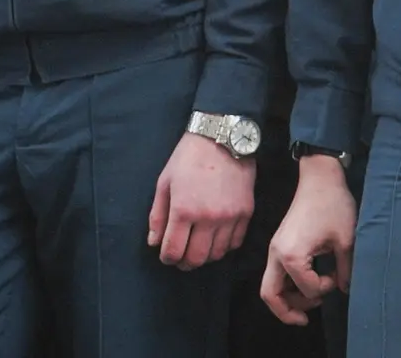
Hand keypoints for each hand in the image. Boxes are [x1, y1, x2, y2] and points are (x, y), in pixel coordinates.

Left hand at [148, 131, 255, 269]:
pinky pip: (236, 241)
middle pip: (196, 258)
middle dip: (185, 262)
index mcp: (184, 210)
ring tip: (199, 248)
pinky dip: (224, 246)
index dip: (167, 258)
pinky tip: (217, 239)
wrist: (223, 137)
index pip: (173, 251)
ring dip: (205, 256)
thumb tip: (154, 242)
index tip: (166, 255)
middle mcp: (208, 217)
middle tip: (181, 258)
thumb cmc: (189, 158)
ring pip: (217, 253)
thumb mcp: (164, 183)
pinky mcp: (246, 211)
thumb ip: (158, 216)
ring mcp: (230, 216)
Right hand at [261, 156, 358, 325]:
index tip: (337, 278)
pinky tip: (306, 285)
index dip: (324, 289)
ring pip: (270, 286)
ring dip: (287, 298)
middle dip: (287, 311)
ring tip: (310, 302)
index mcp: (291, 255)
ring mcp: (275, 249)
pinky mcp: (279, 244)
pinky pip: (276, 273)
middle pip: (270, 295)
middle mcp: (276, 254)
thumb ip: (345, 268)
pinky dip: (287, 284)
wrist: (320, 177)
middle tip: (306, 319)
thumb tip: (345, 289)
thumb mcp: (345, 239)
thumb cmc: (333, 204)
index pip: (305, 287)